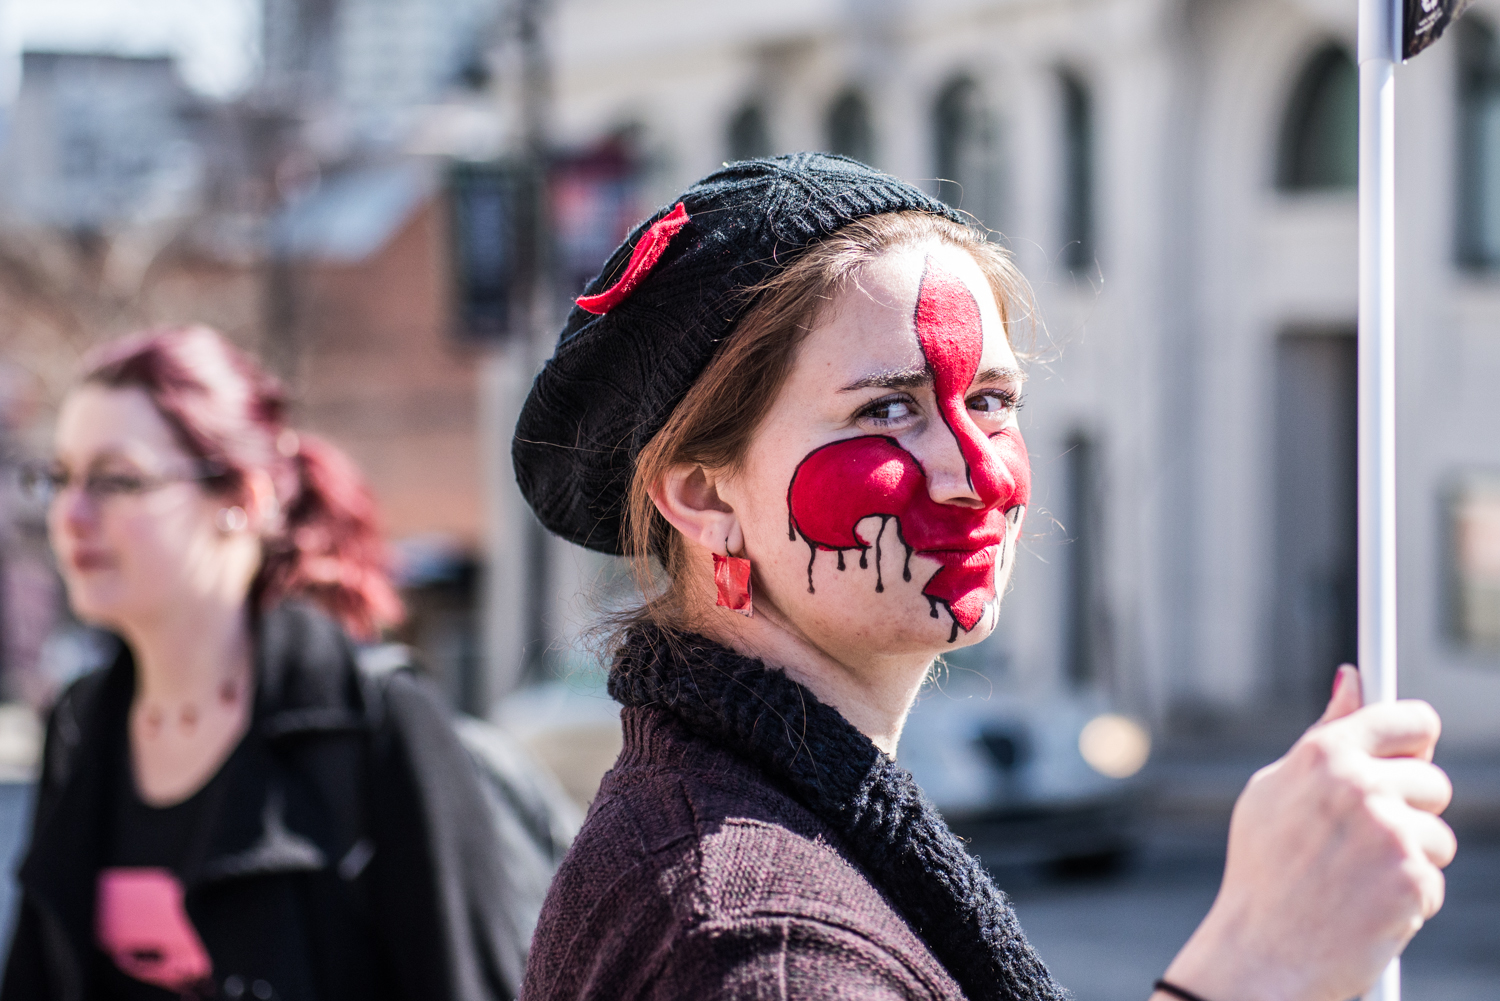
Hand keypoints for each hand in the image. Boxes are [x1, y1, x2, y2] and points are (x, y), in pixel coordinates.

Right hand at [1161, 665, 1455, 1000]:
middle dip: (1411, 811)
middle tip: (1366, 841)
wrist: (1261, 953)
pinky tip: (1365, 907)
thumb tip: (1353, 678)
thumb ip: (1323, 734)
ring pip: (1437, 836)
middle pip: (1433, 782)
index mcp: (1325, 754)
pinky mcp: (1412, 880)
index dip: (1415, 740)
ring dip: (1411, 859)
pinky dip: (1408, 900)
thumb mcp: (1274, 789)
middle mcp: (1359, 785)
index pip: (1411, 719)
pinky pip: (1432, 881)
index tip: (1410, 756)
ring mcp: (1389, 833)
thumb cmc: (1262, 869)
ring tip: (1357, 879)